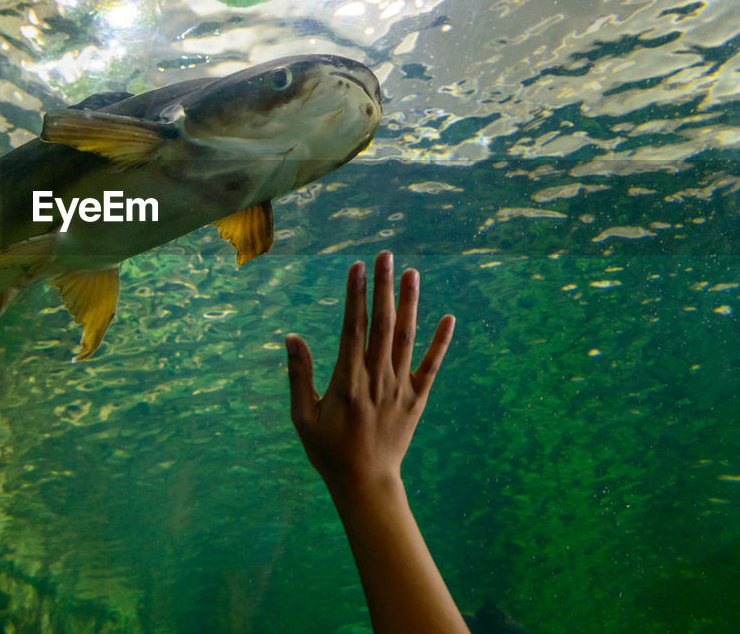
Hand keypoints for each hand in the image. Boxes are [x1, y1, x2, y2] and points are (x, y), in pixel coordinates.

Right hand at [285, 251, 454, 496]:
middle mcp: (377, 380)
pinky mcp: (417, 400)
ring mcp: (400, 389)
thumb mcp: (303, 417)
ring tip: (412, 273)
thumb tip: (291, 337)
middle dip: (383, 287)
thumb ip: (299, 376)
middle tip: (385, 255)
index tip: (356, 268)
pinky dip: (440, 342)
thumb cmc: (328, 451)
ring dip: (410, 304)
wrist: (366, 483)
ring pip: (406, 338)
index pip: (353, 329)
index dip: (355, 296)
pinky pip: (431, 367)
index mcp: (347, 382)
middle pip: (382, 325)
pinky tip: (448, 318)